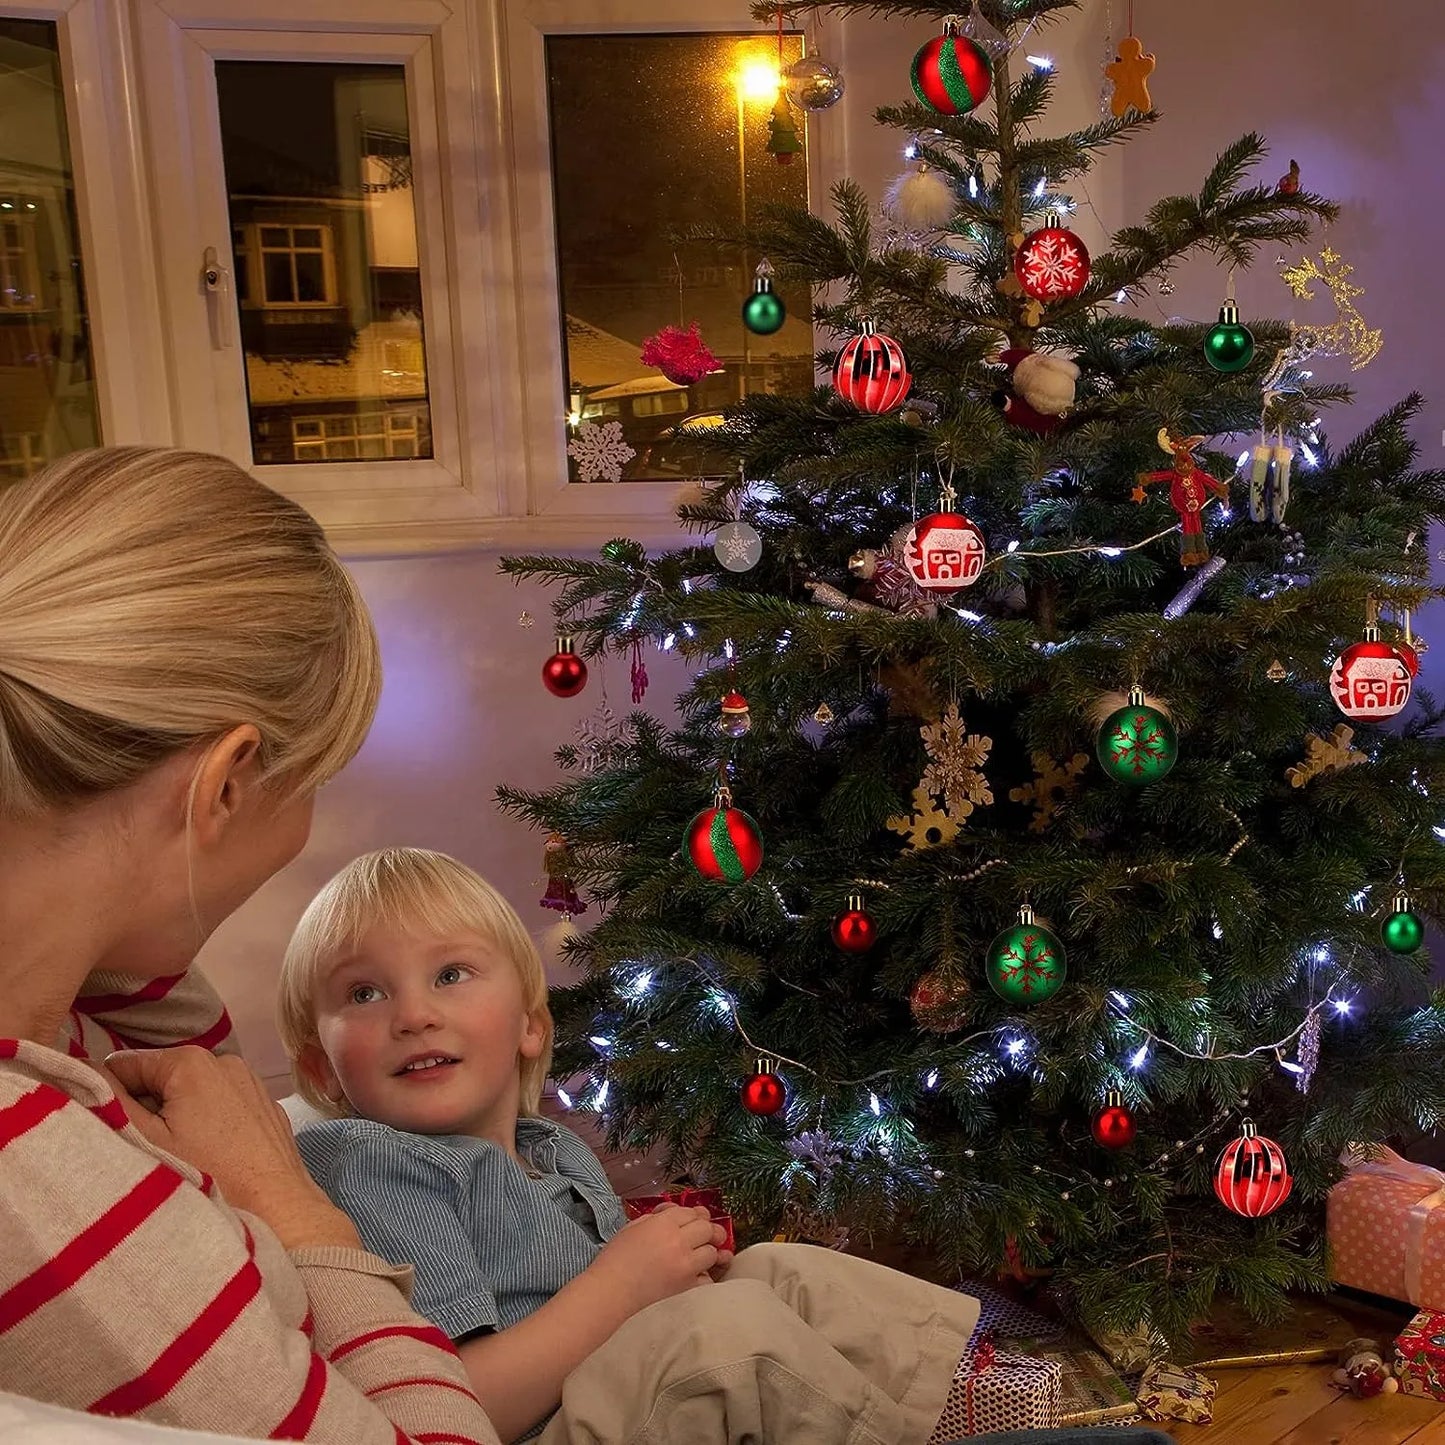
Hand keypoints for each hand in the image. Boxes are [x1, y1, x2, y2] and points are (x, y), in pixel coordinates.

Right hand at [105, 1046, 360, 1250]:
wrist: (278, 1209)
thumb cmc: (208, 1174)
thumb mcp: (147, 1140)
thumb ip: (112, 1102)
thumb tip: (89, 1077)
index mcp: (191, 1062)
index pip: (126, 1066)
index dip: (109, 1096)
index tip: (106, 1129)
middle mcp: (225, 1061)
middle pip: (161, 1080)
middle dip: (145, 1110)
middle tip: (141, 1150)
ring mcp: (251, 1084)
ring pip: (192, 1096)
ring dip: (175, 1121)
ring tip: (173, 1159)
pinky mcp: (266, 1110)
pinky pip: (221, 1110)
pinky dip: (206, 1127)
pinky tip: (206, 1160)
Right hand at [591, 1204, 730, 1314]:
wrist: (611, 1291)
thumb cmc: (615, 1258)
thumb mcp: (633, 1226)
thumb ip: (656, 1217)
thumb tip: (673, 1213)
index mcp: (664, 1224)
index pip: (692, 1212)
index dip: (694, 1215)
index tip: (694, 1221)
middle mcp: (679, 1242)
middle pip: (708, 1229)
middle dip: (707, 1231)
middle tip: (704, 1236)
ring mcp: (685, 1265)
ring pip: (712, 1252)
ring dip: (708, 1252)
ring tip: (699, 1256)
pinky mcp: (687, 1287)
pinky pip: (707, 1278)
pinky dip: (705, 1276)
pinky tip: (697, 1275)